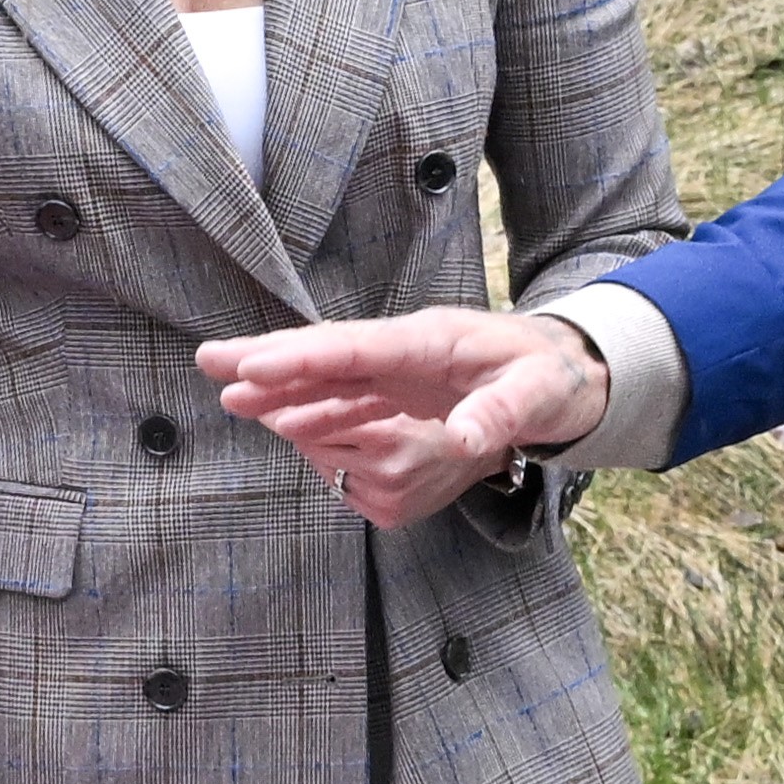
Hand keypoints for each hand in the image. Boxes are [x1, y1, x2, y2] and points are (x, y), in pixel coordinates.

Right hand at [202, 306, 609, 528]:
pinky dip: (309, 405)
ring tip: (228, 393)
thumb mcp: (542, 394)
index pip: (357, 348)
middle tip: (211, 362)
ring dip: (280, 386)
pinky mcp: (401, 390)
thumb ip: (502, 414)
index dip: (304, 358)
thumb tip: (467, 441)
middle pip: (327, 354)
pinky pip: (346, 397)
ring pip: (328, 377)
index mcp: (432, 341)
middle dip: (268, 359)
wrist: (572, 366)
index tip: (255, 365)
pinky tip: (277, 417)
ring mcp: (400, 370)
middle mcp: (405, 351)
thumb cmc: (558, 377)